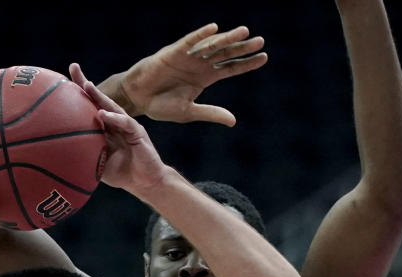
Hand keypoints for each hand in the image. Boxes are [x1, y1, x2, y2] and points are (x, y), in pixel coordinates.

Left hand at [71, 64, 166, 195]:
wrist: (145, 182)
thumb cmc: (121, 173)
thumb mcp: (96, 164)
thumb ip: (82, 155)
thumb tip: (56, 156)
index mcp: (104, 127)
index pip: (88, 106)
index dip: (76, 92)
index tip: (59, 79)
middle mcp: (115, 121)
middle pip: (99, 99)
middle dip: (85, 83)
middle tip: (73, 67)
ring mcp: (127, 125)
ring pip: (112, 106)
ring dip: (99, 96)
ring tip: (87, 86)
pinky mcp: (138, 133)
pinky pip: (125, 123)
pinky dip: (114, 118)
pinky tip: (103, 114)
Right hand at [99, 23, 266, 126]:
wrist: (137, 100)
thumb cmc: (161, 105)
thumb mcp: (189, 111)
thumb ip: (211, 113)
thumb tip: (234, 121)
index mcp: (205, 78)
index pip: (230, 68)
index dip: (246, 63)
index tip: (263, 57)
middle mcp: (199, 64)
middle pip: (225, 53)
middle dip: (242, 47)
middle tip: (260, 41)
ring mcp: (188, 57)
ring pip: (212, 45)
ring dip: (227, 38)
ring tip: (244, 32)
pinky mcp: (173, 52)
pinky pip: (190, 41)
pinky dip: (201, 35)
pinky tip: (214, 29)